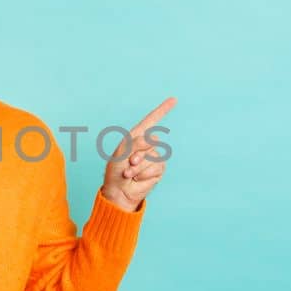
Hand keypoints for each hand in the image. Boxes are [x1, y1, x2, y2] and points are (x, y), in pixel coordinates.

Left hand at [101, 97, 175, 211]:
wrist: (119, 191)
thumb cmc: (116, 172)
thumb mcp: (121, 154)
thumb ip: (135, 143)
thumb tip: (153, 139)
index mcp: (136, 138)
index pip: (151, 121)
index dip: (162, 110)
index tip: (174, 99)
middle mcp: (147, 146)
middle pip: (150, 140)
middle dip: (138, 153)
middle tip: (128, 163)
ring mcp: (154, 157)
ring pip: (153, 155)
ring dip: (138, 166)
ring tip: (130, 173)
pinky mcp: (158, 170)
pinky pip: (156, 167)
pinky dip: (144, 173)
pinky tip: (137, 178)